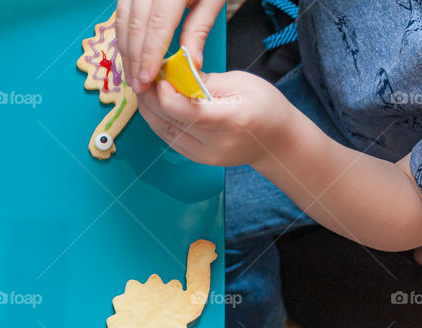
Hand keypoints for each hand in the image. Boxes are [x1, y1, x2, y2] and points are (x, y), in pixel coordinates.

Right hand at [116, 0, 224, 92]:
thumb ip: (199, 30)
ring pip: (122, 21)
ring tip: (132, 75)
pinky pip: (120, 14)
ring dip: (125, 51)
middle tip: (138, 85)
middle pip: (135, 26)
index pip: (156, 26)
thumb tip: (190, 64)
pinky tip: (129, 54)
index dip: (149, 55)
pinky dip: (123, 37)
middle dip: (134, 59)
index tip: (147, 79)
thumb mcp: (211, 0)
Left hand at [138, 71, 298, 166]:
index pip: (190, 111)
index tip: (161, 77)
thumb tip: (176, 74)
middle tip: (145, 79)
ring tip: (145, 91)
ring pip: (166, 132)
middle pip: (172, 121)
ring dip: (150, 111)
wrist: (276, 142)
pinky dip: (158, 122)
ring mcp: (205, 155)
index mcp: (232, 120)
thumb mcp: (243, 82)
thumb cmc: (265, 106)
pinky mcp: (198, 159)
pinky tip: (153, 107)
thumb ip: (207, 81)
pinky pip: (170, 139)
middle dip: (153, 98)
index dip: (168, 95)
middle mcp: (216, 143)